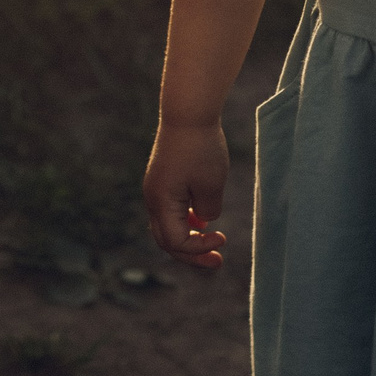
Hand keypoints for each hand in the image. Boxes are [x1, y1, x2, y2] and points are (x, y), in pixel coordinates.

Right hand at [143, 122, 230, 269]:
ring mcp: (155, 188)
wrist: (188, 113)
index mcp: (161, 202)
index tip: (223, 238)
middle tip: (218, 262)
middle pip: (166, 240)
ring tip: (212, 242)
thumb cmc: (201, 148)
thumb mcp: (211, 185)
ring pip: (167, 226)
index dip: (199, 248)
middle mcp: (152, 198)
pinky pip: (170, 209)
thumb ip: (208, 210)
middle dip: (192, 254)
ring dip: (188, 238)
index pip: (176, 242)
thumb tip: (204, 220)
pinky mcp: (162, 179)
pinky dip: (185, 220)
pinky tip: (204, 221)